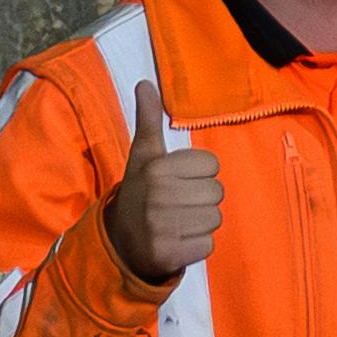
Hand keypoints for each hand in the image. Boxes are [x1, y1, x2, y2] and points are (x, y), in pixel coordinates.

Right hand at [107, 84, 219, 283]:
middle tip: (176, 205)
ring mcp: (162, 226)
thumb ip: (148, 120)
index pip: (212, 165)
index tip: (175, 181)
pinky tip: (176, 241)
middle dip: (202, 200)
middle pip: (217, 192)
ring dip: (200, 223)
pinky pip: (208, 244)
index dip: (198, 174)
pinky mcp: (168, 253)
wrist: (119, 242)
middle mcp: (158, 194)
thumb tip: (144, 83)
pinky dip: (197, 246)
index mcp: (156, 167)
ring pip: (216, 218)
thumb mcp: (143, 155)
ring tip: (176, 222)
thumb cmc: (140, 192)